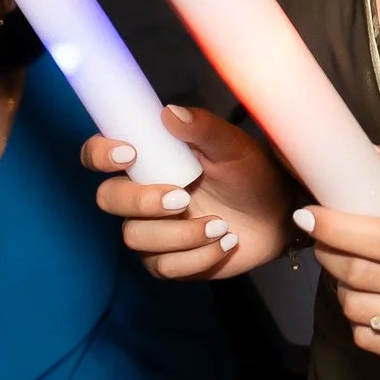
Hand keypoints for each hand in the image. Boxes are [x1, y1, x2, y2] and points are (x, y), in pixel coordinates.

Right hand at [85, 103, 290, 278]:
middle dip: (141, 201)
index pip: (100, 154)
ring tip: (220, 225)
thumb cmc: (252, 173)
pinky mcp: (167, 261)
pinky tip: (225, 243)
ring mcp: (151, 230)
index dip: (100, 153)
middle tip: (183, 198)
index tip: (129, 154)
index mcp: (150, 160)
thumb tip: (169, 112)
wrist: (279, 215)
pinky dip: (198, 256)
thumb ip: (203, 128)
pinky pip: (163, 266)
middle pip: (108, 199)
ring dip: (181, 234)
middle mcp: (141, 194)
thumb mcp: (234, 146)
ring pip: (135, 237)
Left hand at [306, 144, 379, 362]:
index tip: (309, 215)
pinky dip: (362, 322)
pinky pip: (378, 343)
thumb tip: (361, 156)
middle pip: (366, 275)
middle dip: (330, 254)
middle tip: (323, 238)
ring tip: (351, 270)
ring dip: (344, 289)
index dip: (338, 229)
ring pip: (365, 311)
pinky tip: (371, 300)